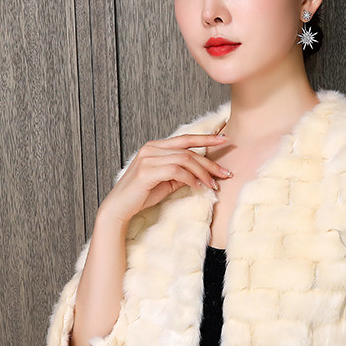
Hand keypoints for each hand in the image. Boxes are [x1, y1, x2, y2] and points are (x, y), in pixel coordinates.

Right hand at [99, 132, 232, 224]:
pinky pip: (176, 171)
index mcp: (155, 146)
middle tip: (226, 173)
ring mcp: (148, 158)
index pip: (185, 139)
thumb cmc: (142, 194)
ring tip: (213, 185)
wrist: (120, 207)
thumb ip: (181, 173)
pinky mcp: (147, 171)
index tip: (224, 139)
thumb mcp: (166, 181)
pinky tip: (198, 187)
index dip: (206, 138)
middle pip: (188, 150)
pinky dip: (190, 179)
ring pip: (185, 160)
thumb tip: (201, 173)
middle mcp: (151, 148)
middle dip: (210, 162)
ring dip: (203, 173)